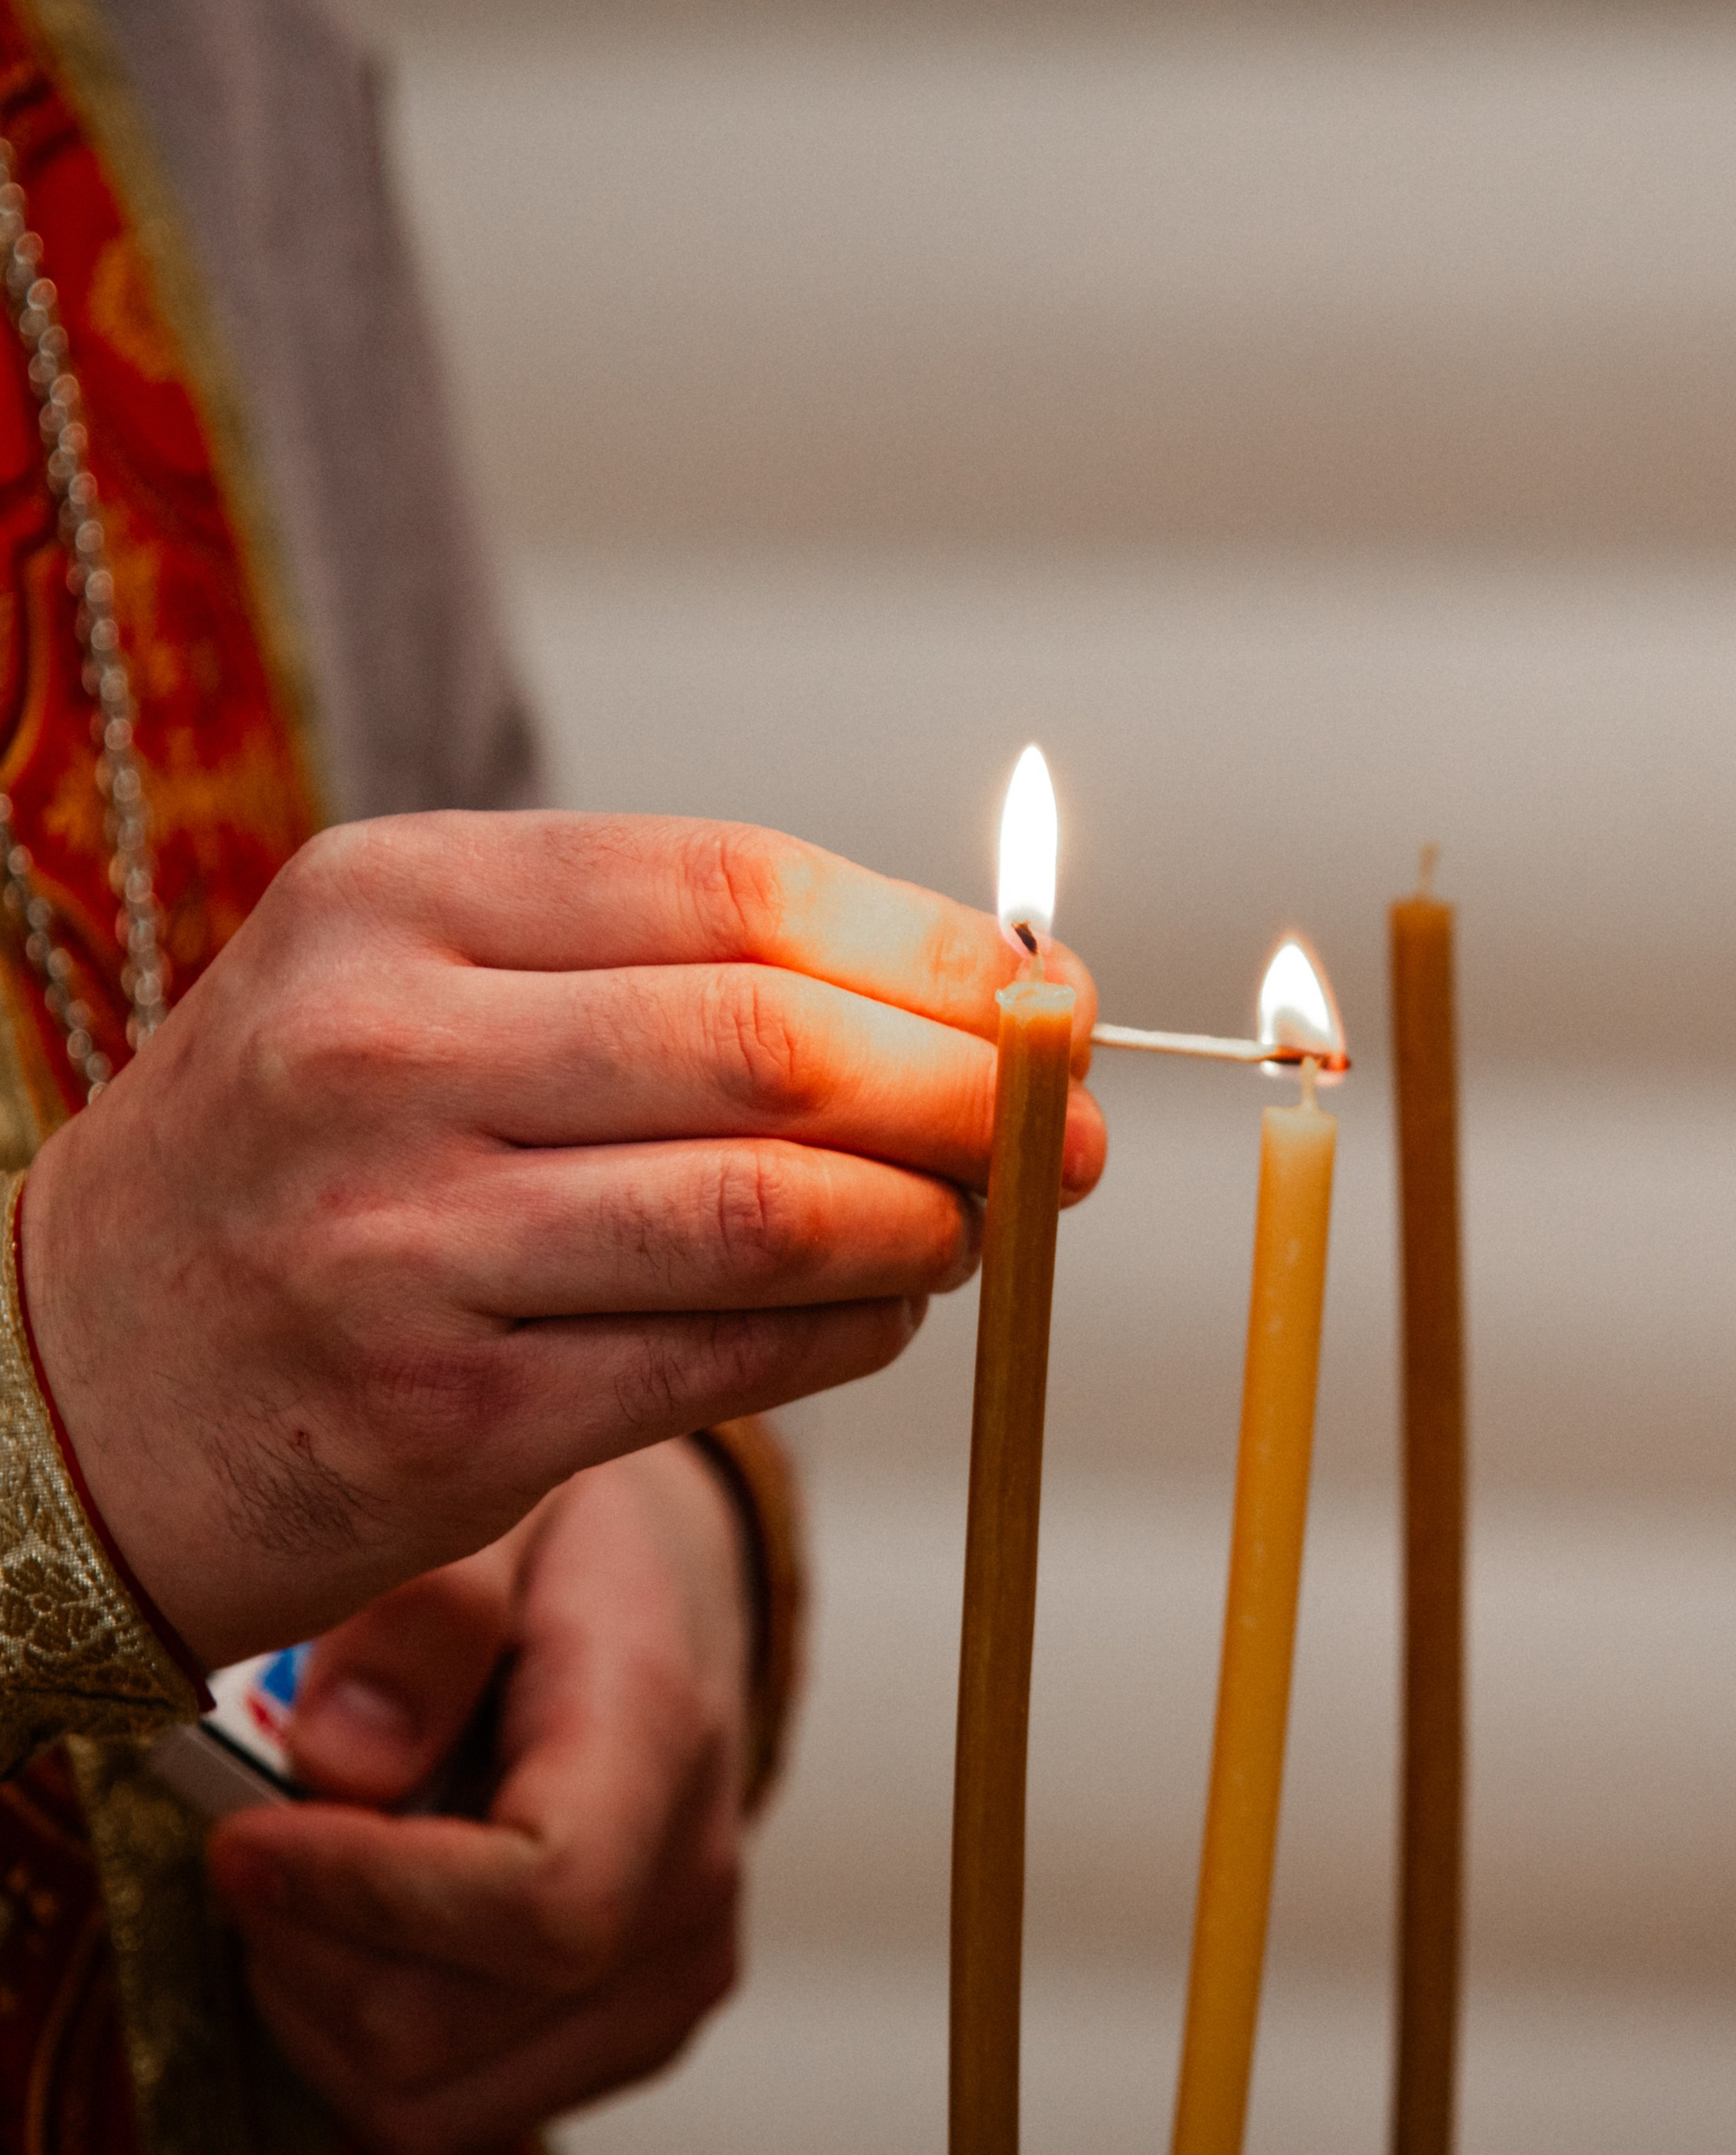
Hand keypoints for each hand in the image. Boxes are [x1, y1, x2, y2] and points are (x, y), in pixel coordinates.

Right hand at [19, 811, 1102, 1662]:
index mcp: (394, 899)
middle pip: (777, 1044)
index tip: (1041, 992)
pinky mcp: (443, 1415)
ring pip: (771, 1212)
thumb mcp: (427, 994)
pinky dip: (854, 1333)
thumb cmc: (301, 1162)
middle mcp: (382, 1051)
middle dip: (971, 1087)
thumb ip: (667, 975)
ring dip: (932, 1220)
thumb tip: (973, 993)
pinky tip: (888, 1310)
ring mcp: (403, 1240)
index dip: (930, 945)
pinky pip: (728, 1361)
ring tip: (982, 1222)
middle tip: (1068, 1125)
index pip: (737, 887)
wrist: (59, 1387)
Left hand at [209, 1440, 752, 2153]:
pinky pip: (458, 2114)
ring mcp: (676, 1965)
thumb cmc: (567, 1537)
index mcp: (659, 1727)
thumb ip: (429, 1603)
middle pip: (448, 2024)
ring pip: (435, 2099)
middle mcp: (692, 1870)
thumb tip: (341, 1757)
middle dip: (302, 1948)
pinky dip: (367, 2046)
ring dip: (320, 2005)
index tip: (247, 1835)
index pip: (545, 1896)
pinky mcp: (638, 2021)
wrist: (668, 1585)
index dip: (369, 1895)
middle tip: (247, 1842)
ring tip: (302, 1880)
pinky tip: (360, 1926)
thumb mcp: (500, 1494)